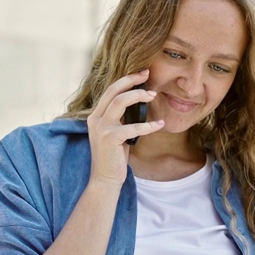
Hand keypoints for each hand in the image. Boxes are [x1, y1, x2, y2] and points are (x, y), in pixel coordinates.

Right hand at [86, 69, 162, 186]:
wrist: (105, 179)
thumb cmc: (114, 157)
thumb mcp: (116, 133)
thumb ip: (120, 119)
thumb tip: (137, 104)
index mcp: (96, 116)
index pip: (110, 91)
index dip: (126, 80)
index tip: (141, 74)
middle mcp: (95, 119)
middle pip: (113, 90)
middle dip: (131, 80)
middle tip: (147, 74)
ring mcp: (101, 128)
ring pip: (119, 102)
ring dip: (138, 96)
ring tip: (153, 95)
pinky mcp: (109, 138)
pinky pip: (132, 127)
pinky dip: (148, 125)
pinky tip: (160, 124)